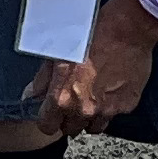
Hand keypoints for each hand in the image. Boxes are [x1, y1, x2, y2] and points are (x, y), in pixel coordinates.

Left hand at [32, 0, 157, 135]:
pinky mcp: (126, 106)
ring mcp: (107, 110)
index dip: (48, 119)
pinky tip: (110, 87)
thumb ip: (42, 80)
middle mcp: (84, 110)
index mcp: (63, 98)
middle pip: (70, 129)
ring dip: (89, 117)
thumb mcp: (57, 54)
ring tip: (92, 95)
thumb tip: (31, 95)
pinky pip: (113, 115)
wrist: (127, 28)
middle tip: (73, 98)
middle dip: (69, 118)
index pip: (47, 127)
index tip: (51, 112)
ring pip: (93, 127)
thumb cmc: (91, 35)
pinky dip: (109, 107)